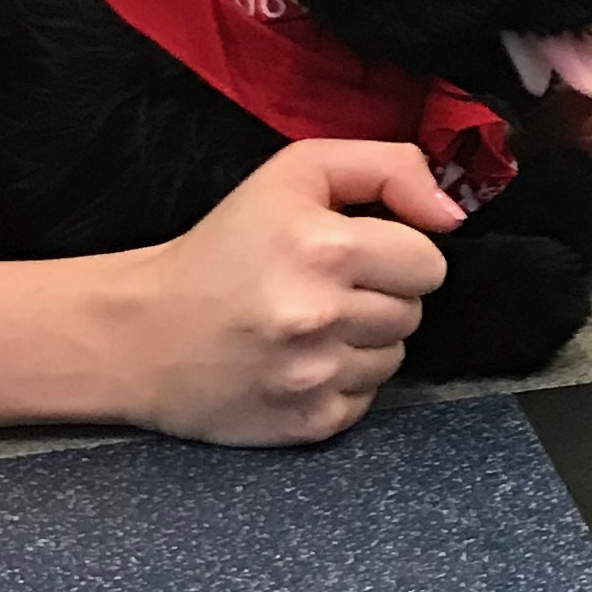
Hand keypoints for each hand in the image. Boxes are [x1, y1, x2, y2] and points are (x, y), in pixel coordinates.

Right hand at [108, 139, 462, 445]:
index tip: (356, 254)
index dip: (398, 255)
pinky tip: (297, 364)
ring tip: (308, 327)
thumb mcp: (296, 173)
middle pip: (414, 311)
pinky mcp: (307, 423)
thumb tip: (452, 213)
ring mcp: (315, 376)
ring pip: (394, 357)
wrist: (140, 332)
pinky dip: (340, 383)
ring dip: (362, 341)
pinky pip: (366, 400)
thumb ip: (386, 168)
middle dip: (380, 297)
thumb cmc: (223, 245)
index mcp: (326, 247)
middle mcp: (322, 314)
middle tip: (322, 290)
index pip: (429, 262)